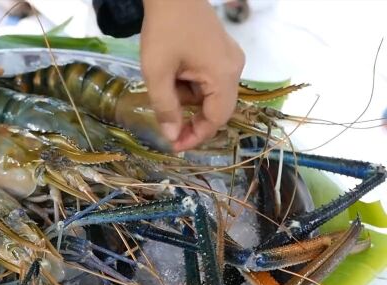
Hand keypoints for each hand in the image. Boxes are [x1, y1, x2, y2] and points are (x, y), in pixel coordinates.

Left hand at [141, 0, 244, 151]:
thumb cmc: (165, 30)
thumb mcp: (157, 72)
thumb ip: (165, 108)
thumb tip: (172, 137)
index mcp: (224, 75)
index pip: (216, 119)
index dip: (196, 136)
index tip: (175, 146)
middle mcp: (234, 69)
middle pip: (215, 107)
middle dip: (189, 116)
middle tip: (165, 121)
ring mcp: (230, 58)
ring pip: (209, 94)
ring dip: (185, 97)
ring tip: (164, 80)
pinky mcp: (221, 52)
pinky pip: (208, 79)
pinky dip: (189, 83)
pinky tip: (172, 71)